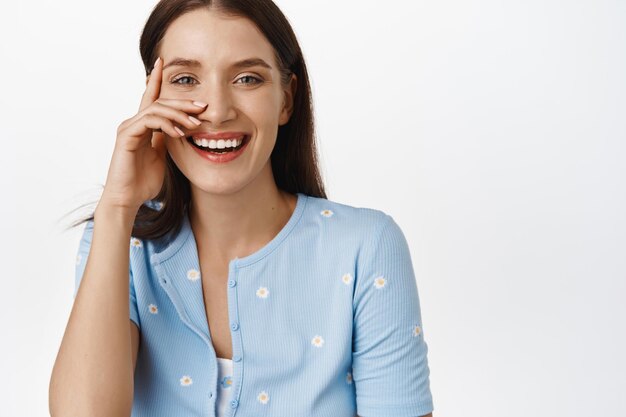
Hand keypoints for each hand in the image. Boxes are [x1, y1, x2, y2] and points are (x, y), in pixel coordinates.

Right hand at [98, 57, 206, 213]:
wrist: (128, 199)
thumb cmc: (144, 182)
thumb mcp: (163, 156)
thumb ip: (168, 140)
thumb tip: (182, 129)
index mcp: (143, 127)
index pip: (152, 99)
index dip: (158, 80)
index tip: (165, 64)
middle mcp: (133, 123)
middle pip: (159, 102)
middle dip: (183, 103)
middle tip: (203, 106)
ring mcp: (128, 128)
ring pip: (156, 109)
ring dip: (179, 115)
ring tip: (196, 125)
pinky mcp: (126, 136)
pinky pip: (149, 121)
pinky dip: (167, 124)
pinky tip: (179, 134)